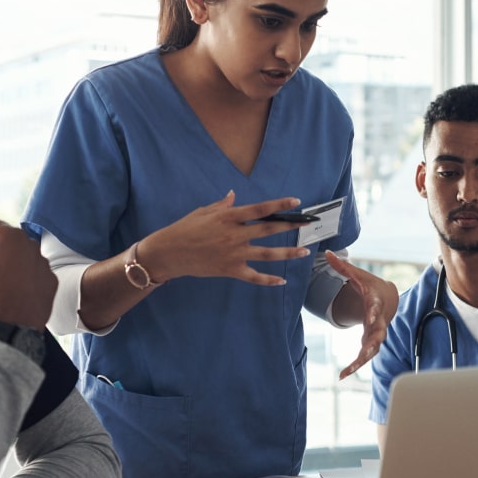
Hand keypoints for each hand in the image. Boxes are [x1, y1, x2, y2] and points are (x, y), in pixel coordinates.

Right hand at [0, 219, 55, 327]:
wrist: (15, 327)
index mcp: (12, 237)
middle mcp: (33, 246)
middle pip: (7, 241)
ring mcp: (44, 265)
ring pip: (22, 258)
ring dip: (9, 263)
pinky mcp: (50, 283)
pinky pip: (34, 275)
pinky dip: (23, 279)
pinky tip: (11, 289)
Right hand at [138, 191, 312, 284]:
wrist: (168, 253)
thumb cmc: (184, 229)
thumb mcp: (203, 212)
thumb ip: (222, 206)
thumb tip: (234, 196)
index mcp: (229, 217)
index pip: (260, 209)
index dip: (279, 206)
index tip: (296, 202)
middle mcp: (234, 235)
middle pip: (269, 230)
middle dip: (291, 226)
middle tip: (309, 224)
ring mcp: (233, 254)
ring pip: (267, 254)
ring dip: (287, 253)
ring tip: (303, 252)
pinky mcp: (230, 270)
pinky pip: (253, 277)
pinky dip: (268, 280)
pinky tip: (281, 280)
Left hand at [325, 250, 396, 378]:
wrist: (387, 298)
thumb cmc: (370, 286)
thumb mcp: (358, 275)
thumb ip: (342, 266)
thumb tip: (327, 253)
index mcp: (375, 303)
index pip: (376, 308)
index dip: (374, 314)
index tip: (370, 319)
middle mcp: (379, 321)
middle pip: (378, 334)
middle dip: (372, 344)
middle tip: (365, 353)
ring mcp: (376, 334)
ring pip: (371, 351)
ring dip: (360, 362)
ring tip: (346, 372)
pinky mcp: (371, 343)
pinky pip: (364, 356)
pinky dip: (355, 366)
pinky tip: (342, 375)